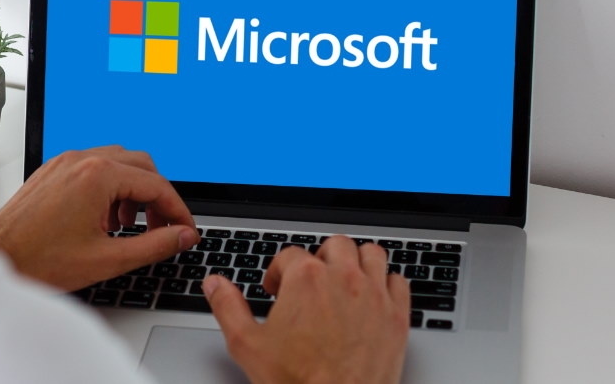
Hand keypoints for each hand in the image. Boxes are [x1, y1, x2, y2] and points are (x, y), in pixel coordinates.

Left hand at [0, 146, 198, 290]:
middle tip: (162, 226)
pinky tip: (104, 219)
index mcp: (98, 176)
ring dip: (133, 191)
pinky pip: (94, 167)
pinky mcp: (53, 170)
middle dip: (157, 197)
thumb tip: (183, 236)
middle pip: (141, 165)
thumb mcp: (109, 259)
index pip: (156, 185)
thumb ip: (155, 245)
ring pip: (118, 163)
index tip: (185, 230)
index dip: (177, 210)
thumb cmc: (39, 260)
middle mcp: (82, 160)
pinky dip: (109, 188)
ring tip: (129, 227)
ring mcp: (65, 162)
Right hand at [203, 236, 409, 383]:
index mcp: (306, 279)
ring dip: (356, 261)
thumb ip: (228, 307)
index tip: (276, 290)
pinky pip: (399, 281)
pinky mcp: (397, 316)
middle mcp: (344, 278)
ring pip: (371, 254)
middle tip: (310, 283)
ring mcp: (374, 295)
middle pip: (335, 244)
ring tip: (343, 280)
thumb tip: (215, 284)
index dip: (278, 272)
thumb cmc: (298, 383)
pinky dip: (387, 283)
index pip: (290, 254)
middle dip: (320, 258)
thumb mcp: (247, 345)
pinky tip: (373, 298)